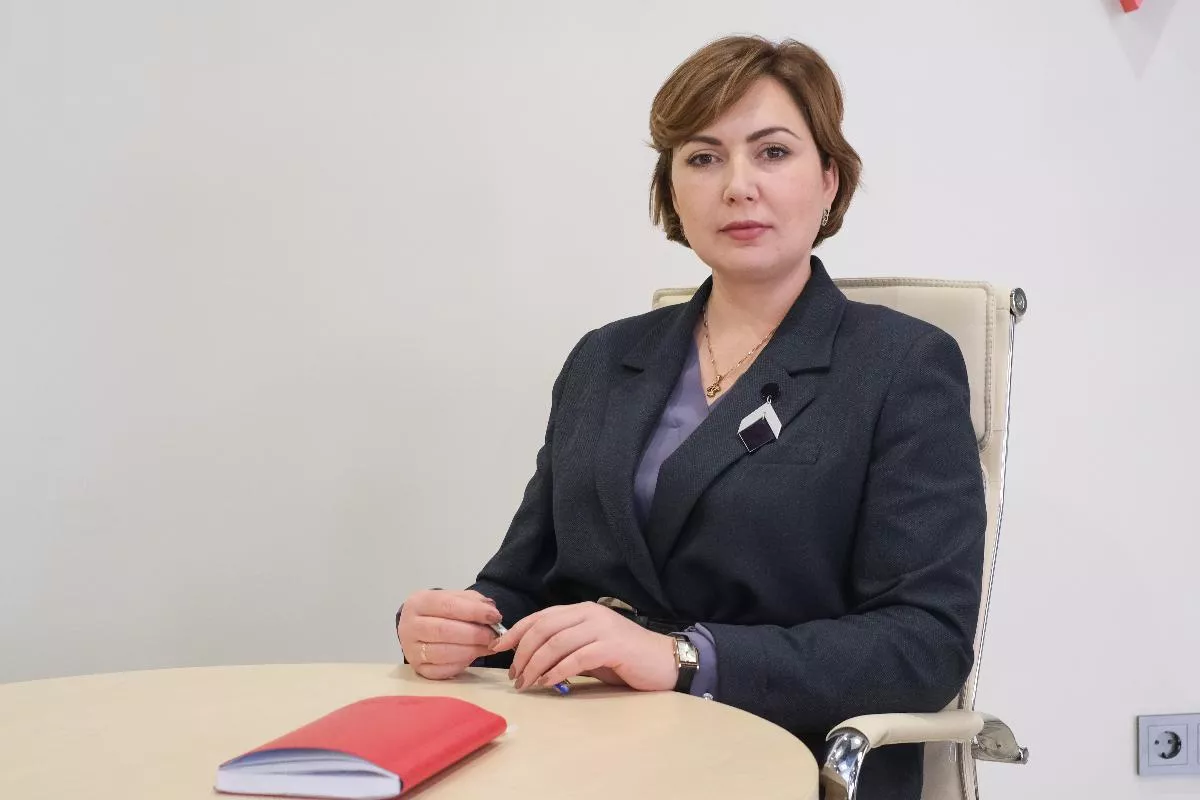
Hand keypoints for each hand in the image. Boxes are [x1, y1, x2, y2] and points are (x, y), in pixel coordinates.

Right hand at [397, 589, 502, 679]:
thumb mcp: (455, 598)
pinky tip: (473, 655)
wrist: (420, 627)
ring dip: (471, 650)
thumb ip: (474, 602)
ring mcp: (411, 650)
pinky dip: (462, 664)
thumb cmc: (441, 612)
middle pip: (444, 630)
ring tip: (489, 646)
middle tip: (494, 636)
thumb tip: (492, 612)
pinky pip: (442, 670)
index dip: (474, 612)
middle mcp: (409, 626)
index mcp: (418, 603)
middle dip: (474, 634)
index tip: (495, 616)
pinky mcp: (418, 669)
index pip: (448, 605)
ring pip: (443, 653)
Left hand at [490, 602, 676, 691]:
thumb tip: (530, 659)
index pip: (541, 616)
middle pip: (543, 628)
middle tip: (513, 674)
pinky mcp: (612, 646)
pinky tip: (547, 683)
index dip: (516, 632)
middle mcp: (590, 614)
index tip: (498, 648)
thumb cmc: (625, 658)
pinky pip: (576, 658)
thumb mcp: (590, 647)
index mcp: (582, 610)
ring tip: (525, 683)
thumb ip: (565, 647)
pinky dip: (556, 671)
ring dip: (535, 665)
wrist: (664, 661)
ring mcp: (601, 628)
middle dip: (522, 652)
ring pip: (556, 643)